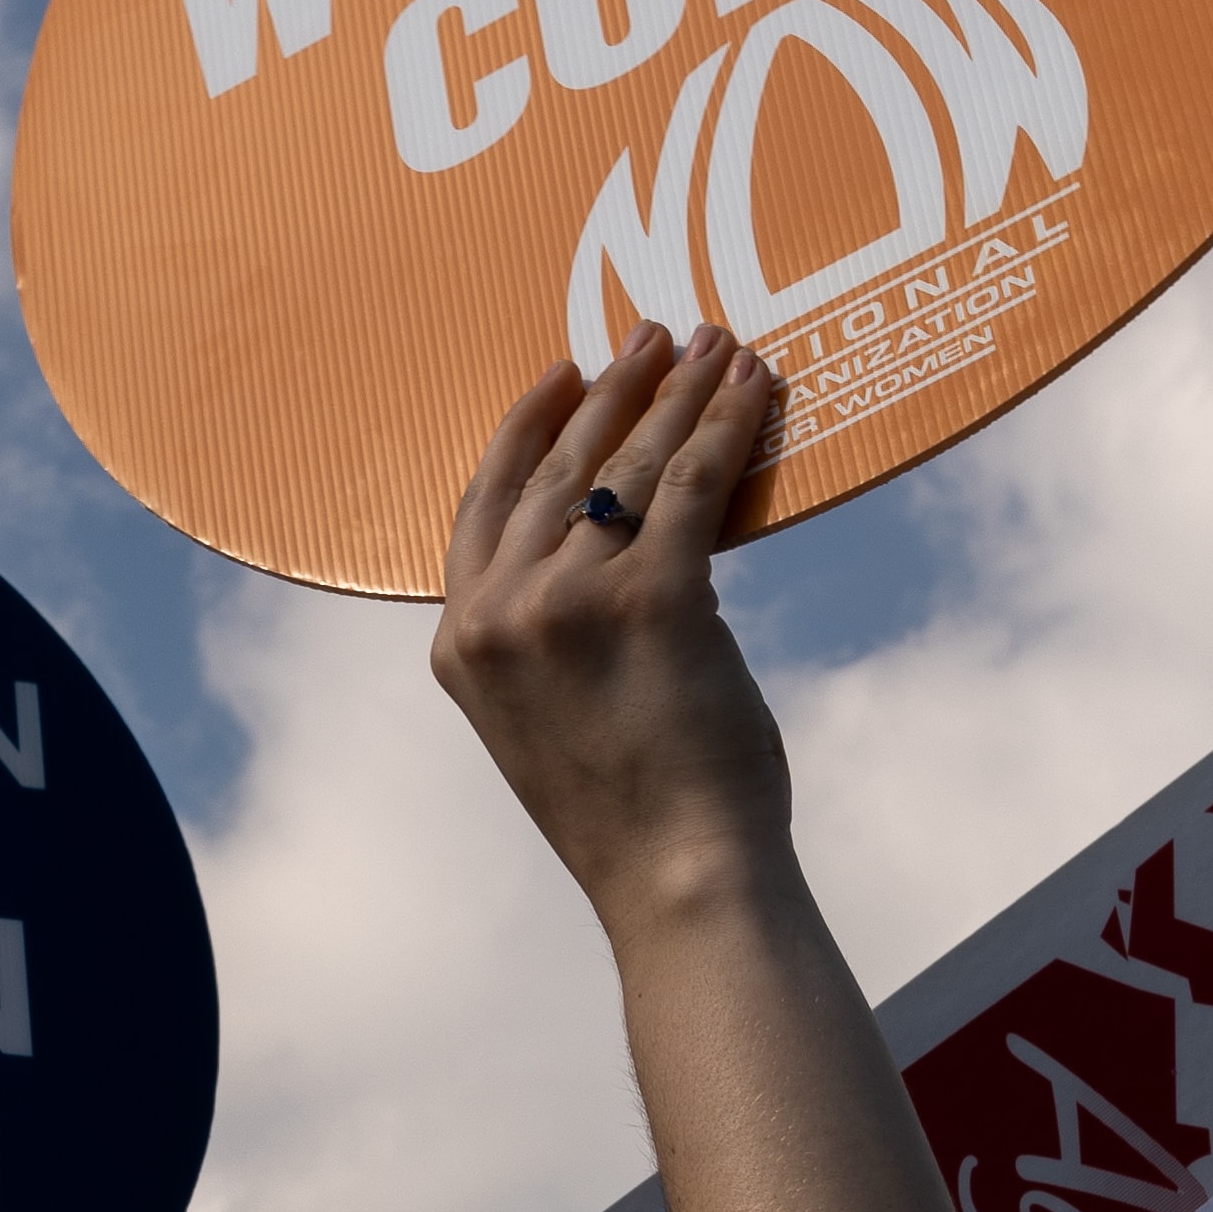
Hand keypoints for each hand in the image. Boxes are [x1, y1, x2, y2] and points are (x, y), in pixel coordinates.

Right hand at [432, 322, 790, 934]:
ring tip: (712, 345)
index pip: (481, 503)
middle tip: (651, 334)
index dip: (523, 425)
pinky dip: (727, 426)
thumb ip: (540, 637)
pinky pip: (693, 486)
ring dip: (675, 392)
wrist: (676, 877)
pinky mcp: (652, 598)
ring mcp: (568, 602)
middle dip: (610, 388)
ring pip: (626, 466)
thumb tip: (605, 550)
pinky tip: (754, 388)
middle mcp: (499, 613)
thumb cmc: (630, 812)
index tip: (560, 373)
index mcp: (458, 644)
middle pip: (553, 467)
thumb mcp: (542, 720)